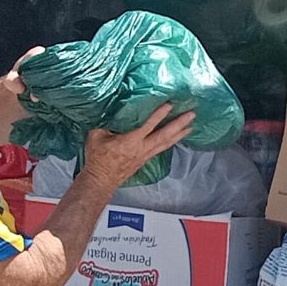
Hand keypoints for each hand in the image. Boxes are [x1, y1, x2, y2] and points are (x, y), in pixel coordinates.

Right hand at [76, 104, 197, 195]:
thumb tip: (109, 107)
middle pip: (164, 135)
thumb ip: (104, 121)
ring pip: (166, 143)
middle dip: (179, 124)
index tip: (170, 105)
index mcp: (130, 141)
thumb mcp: (96, 136)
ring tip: (191, 125)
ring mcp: (145, 155)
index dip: (159, 114)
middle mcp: (141, 148)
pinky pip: (162, 148)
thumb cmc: (98, 159)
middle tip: (191, 115)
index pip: (148, 125)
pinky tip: (177, 138)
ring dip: (179, 134)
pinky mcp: (145, 159)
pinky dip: (172, 142)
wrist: (101, 180)